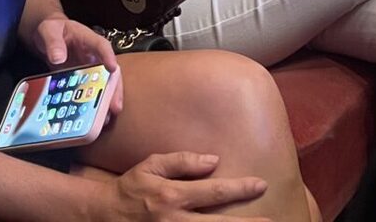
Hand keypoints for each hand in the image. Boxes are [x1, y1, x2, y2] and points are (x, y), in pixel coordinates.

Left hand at [29, 16, 122, 115]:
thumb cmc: (52, 30)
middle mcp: (94, 55)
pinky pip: (91, 91)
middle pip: (110, 71)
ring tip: (107, 118)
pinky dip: (94, 104)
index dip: (108, 56)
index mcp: (88, 38)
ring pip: (105, 84)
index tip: (112, 68)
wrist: (48, 37)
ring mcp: (90, 68)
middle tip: (115, 106)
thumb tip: (58, 58)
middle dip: (114, 88)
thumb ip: (53, 42)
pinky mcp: (83, 79)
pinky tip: (94, 118)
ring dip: (107, 100)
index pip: (102, 45)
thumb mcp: (49, 31)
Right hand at [100, 153, 268, 221]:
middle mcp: (175, 221)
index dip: (240, 189)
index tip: (261, 185)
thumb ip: (181, 162)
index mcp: (172, 196)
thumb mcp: (151, 166)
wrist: (103, 217)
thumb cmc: (130, 188)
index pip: (213, 192)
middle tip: (272, 221)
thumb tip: (213, 160)